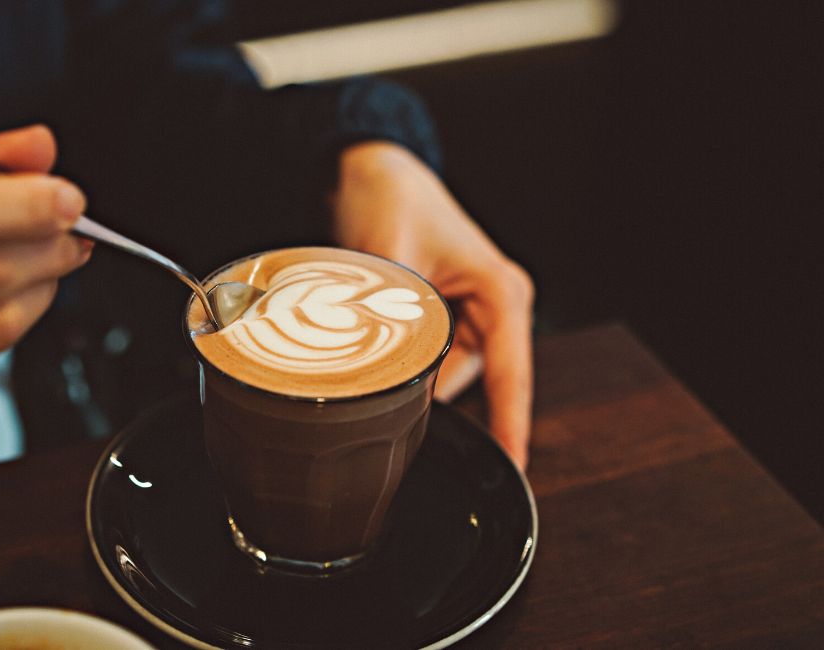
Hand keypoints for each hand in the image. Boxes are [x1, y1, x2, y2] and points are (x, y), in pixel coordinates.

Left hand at [333, 141, 533, 468]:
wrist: (373, 168)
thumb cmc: (392, 197)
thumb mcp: (387, 257)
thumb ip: (389, 320)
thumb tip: (381, 376)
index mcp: (501, 291)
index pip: (510, 374)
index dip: (511, 424)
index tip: (513, 465)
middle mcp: (496, 307)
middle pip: (472, 381)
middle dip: (429, 392)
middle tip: (382, 382)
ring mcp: (473, 314)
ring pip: (445, 373)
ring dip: (411, 372)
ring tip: (372, 336)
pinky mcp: (448, 317)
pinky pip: (429, 358)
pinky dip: (404, 359)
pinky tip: (377, 341)